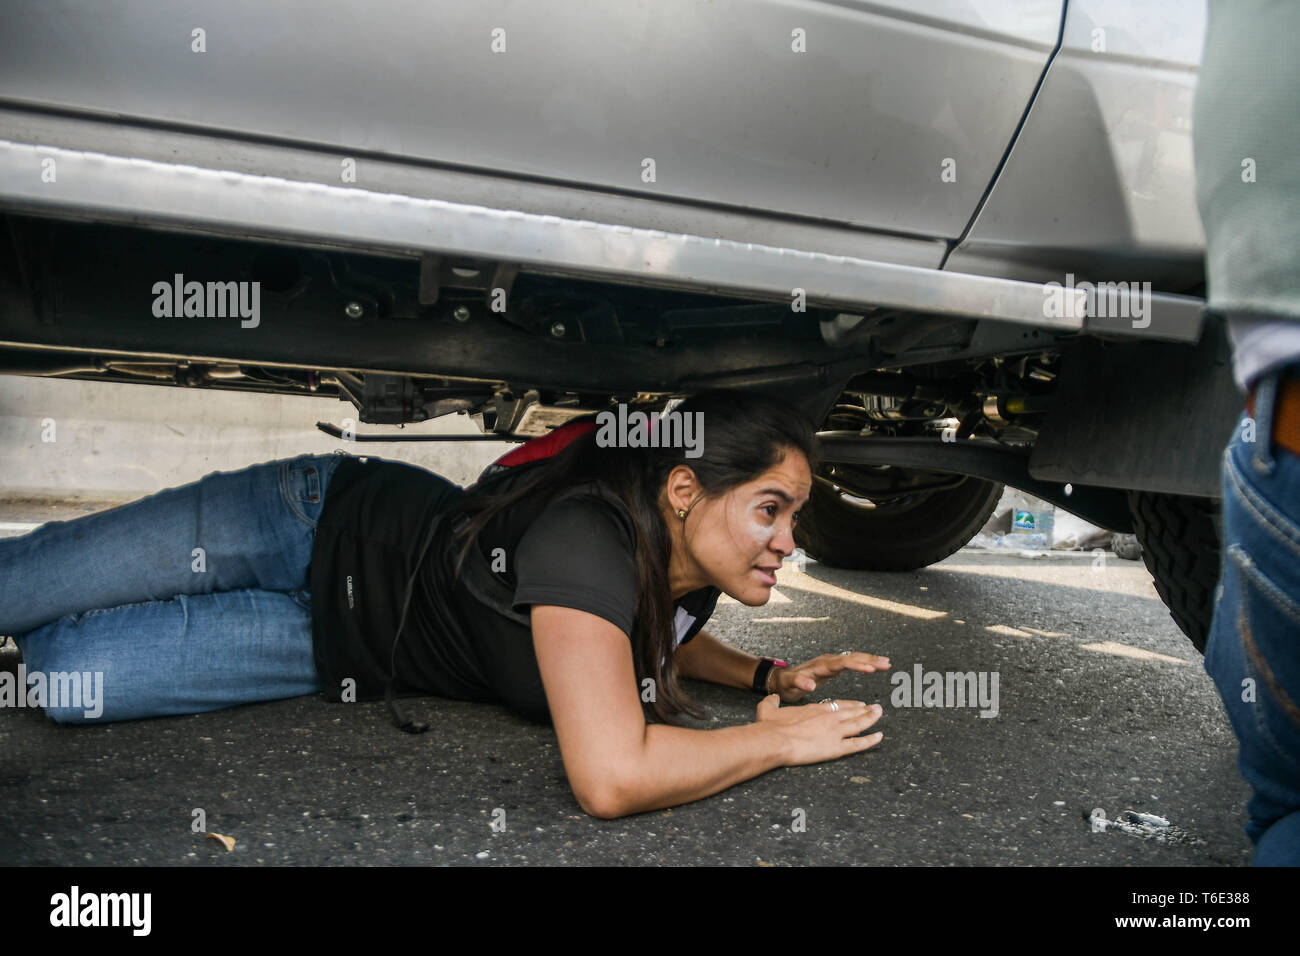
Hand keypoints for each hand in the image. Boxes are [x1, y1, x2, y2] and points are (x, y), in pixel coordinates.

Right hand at [755, 693, 883, 766]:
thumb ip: (772, 702)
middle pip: (852, 712)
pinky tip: (879, 737)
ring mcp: (834, 732)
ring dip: (871, 718)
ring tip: (880, 714)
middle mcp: (828, 718)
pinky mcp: (836, 748)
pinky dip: (870, 740)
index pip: (837, 705)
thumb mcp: (768, 708)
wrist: (775, 740)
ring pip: (859, 724)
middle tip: (876, 707)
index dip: (849, 704)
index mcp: (815, 709)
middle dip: (865, 709)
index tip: (858, 704)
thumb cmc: (770, 726)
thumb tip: (772, 697)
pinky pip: (858, 744)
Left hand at [771, 652, 890, 702]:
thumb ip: (799, 683)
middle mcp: (828, 661)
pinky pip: (852, 662)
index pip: (842, 663)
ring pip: (854, 658)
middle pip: (852, 658)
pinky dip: (864, 663)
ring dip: (870, 660)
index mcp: (820, 666)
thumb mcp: (790, 685)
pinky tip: (875, 665)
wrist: (783, 680)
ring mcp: (831, 663)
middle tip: (885, 663)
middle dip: (869, 660)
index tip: (870, 668)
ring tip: (886, 663)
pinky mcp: (833, 667)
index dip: (856, 665)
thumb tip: (810, 685)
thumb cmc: (787, 683)